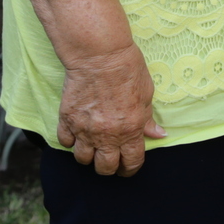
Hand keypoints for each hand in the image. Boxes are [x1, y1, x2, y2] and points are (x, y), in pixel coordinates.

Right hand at [56, 44, 165, 175]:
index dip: (130, 169)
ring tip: (92, 146)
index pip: (131, 163)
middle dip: (109, 167)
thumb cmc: (128, 69)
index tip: (128, 167)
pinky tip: (77, 133)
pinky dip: (71, 141)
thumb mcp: (146, 94)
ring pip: (83, 159)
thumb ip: (148, 119)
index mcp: (131, 130)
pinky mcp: (67, 119)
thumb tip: (158, 135)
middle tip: (110, 159)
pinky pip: (65, 142)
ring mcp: (85, 129)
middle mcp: (107, 135)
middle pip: (104, 168)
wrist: (99, 54)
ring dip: (88, 156)